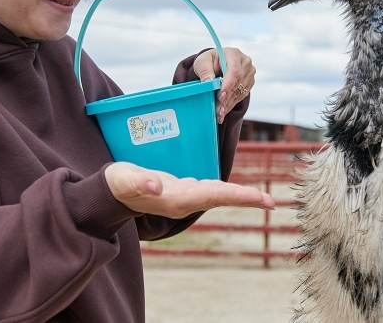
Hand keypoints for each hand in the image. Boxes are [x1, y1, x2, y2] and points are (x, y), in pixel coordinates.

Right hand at [105, 162, 273, 218]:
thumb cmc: (118, 184)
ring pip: (217, 195)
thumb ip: (140, 182)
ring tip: (261, 198)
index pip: (213, 196)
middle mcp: (184, 201)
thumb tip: (157, 184)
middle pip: (221, 198)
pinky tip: (234, 188)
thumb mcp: (125, 180)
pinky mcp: (181, 190)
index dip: (238, 196)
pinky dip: (226, 189)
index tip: (260, 200)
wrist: (110, 193)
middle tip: (272, 202)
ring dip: (239, 195)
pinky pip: (210, 190)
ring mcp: (183, 197)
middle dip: (246, 198)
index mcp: (176, 200)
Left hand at [193, 47, 254, 122]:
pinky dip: (231, 104)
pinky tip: (223, 111)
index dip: (228, 86)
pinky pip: (241, 96)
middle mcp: (245, 62)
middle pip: (237, 83)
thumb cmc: (209, 61)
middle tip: (217, 111)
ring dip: (228, 104)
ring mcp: (249, 73)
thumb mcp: (202, 62)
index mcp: (234, 54)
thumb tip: (208, 82)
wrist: (217, 63)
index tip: (220, 97)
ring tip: (218, 114)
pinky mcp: (249, 82)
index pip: (234, 72)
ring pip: (239, 92)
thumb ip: (205, 71)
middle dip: (226, 99)